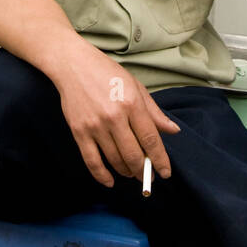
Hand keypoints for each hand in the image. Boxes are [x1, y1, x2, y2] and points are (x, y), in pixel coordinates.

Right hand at [53, 44, 180, 187]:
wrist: (73, 64)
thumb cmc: (107, 73)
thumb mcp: (136, 87)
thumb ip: (154, 112)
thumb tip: (173, 131)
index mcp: (132, 103)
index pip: (150, 139)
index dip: (160, 160)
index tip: (165, 173)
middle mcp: (114, 116)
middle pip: (133, 154)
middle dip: (144, 170)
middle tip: (148, 177)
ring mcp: (95, 125)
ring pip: (115, 160)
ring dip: (126, 171)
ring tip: (132, 173)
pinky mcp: (79, 131)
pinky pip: (91, 161)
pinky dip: (102, 175)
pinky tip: (110, 181)